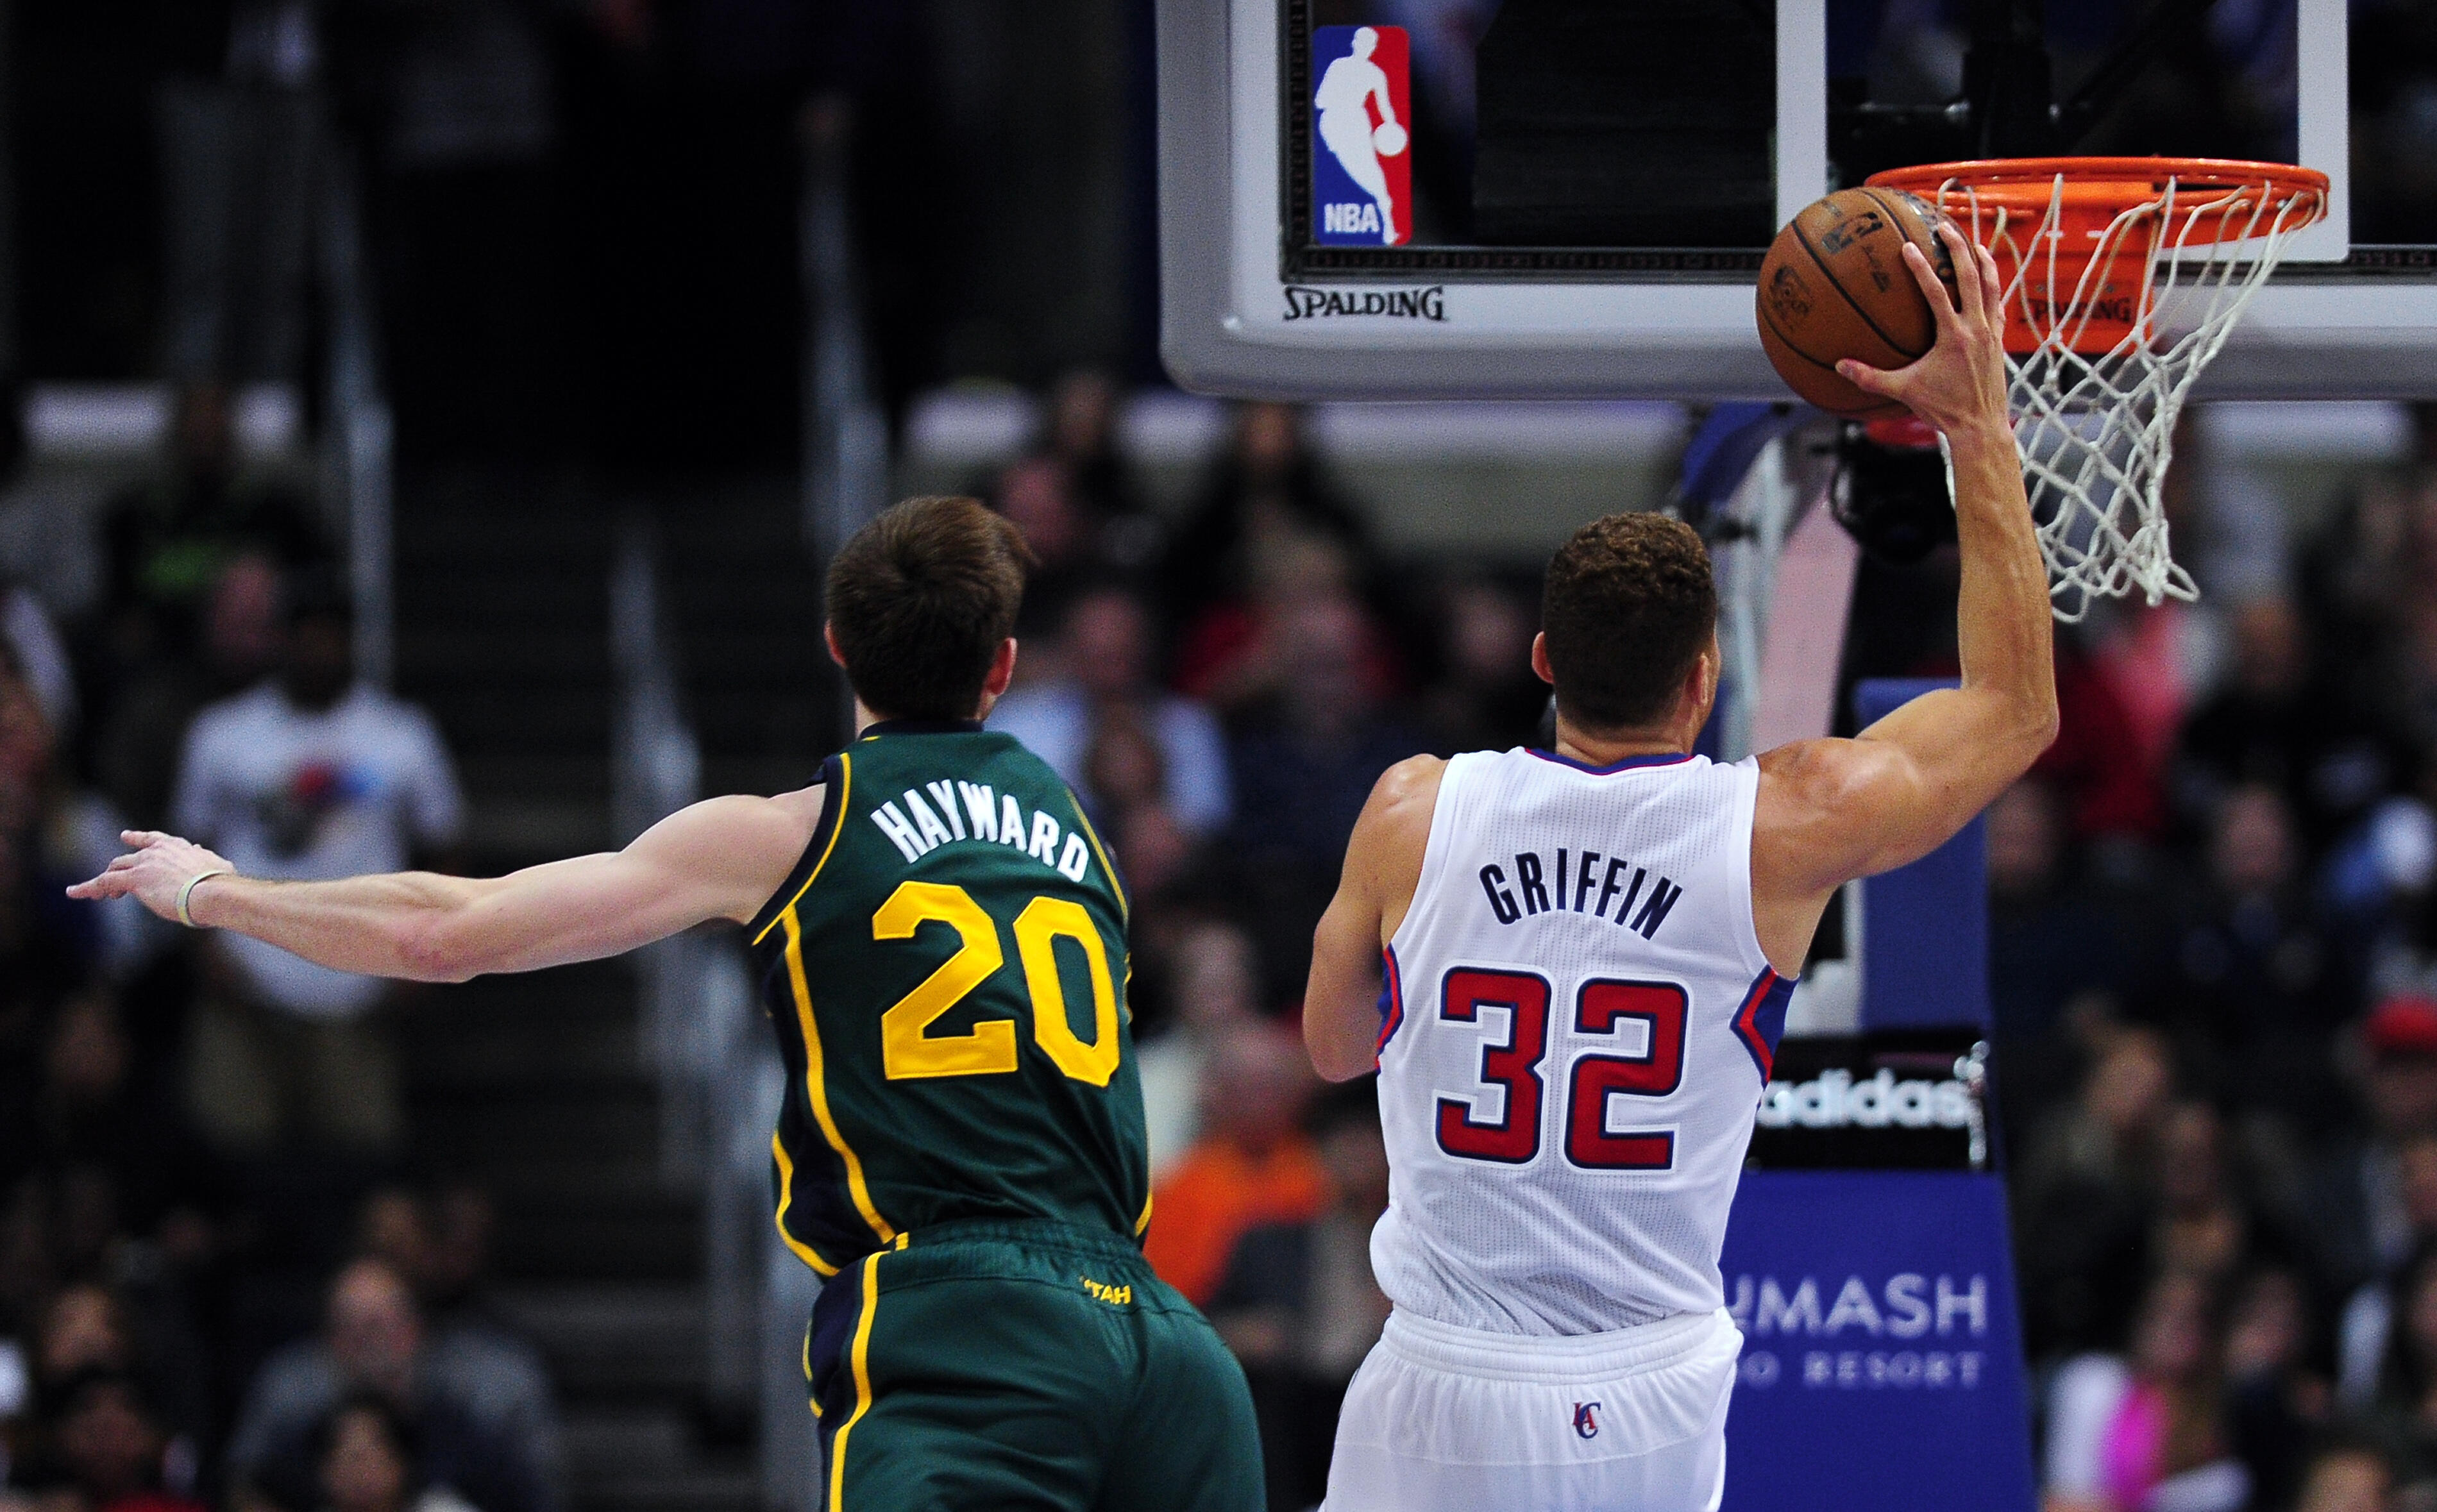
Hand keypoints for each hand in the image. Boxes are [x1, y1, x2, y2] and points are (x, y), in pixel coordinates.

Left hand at [67, 830, 237, 923]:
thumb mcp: (217, 865)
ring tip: (94, 893)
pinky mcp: (133, 880)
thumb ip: (207, 857)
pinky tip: (74, 893)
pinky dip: (86, 888)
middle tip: (111, 876)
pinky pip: (103, 882)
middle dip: (118, 867)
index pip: (154, 840)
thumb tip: (200, 850)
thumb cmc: (221, 883)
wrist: (212, 891)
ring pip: (113, 870)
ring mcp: (144, 864)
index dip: (138, 839)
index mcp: (177, 847)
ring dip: (103, 881)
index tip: (126, 837)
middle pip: (128, 857)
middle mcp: (157, 851)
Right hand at [1837, 223, 2011, 441]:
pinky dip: (1992, 288)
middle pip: (1971, 277)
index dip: (1921, 267)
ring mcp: (1992, 332)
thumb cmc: (1942, 410)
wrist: (1981, 426)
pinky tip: (1986, 281)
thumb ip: (1870, 377)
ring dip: (1983, 262)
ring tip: (1973, 244)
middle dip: (1959, 248)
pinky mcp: (1999, 340)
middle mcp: (1976, 329)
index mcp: (1953, 337)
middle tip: (1945, 228)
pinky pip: (1997, 305)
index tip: (1909, 247)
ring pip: (1992, 286)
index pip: (1936, 292)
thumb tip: (1840, 366)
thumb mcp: (1903, 392)